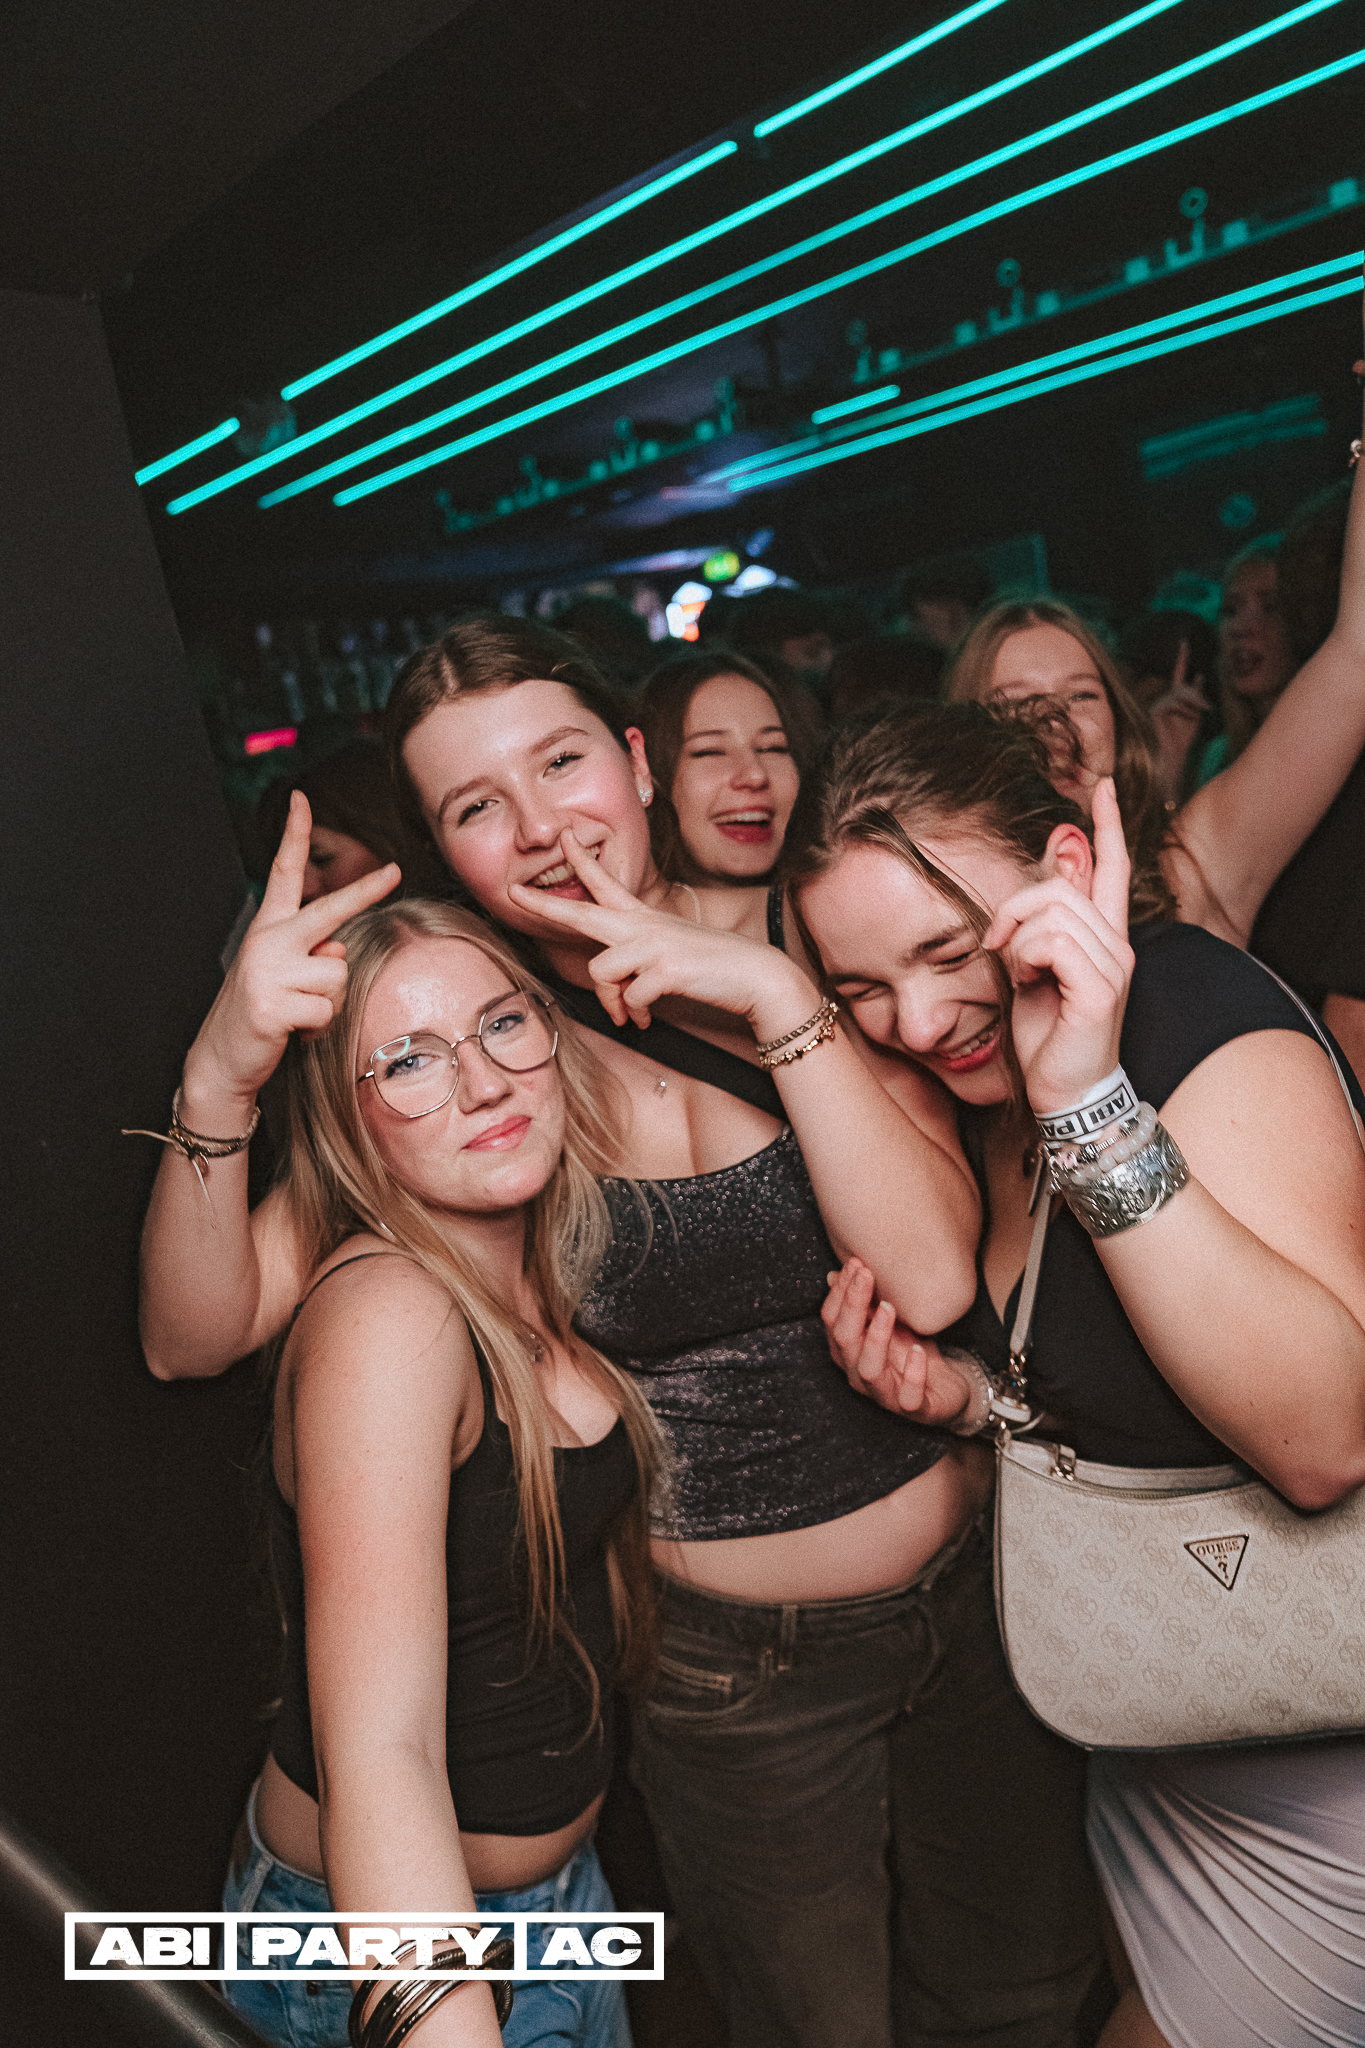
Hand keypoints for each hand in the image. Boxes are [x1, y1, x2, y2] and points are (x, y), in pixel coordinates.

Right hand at [181, 792, 399, 1115]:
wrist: (222, 1060)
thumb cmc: (262, 1016)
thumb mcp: (284, 977)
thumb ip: (312, 954)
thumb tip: (335, 948)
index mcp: (268, 929)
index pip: (282, 872)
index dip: (293, 834)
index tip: (301, 799)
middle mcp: (267, 941)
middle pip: (328, 910)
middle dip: (365, 891)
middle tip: (395, 870)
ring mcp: (266, 971)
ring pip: (336, 975)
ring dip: (328, 1003)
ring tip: (296, 1014)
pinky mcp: (271, 1005)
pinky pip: (326, 1010)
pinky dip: (317, 1029)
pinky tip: (291, 1032)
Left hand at [507, 829, 809, 1028]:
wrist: (757, 975)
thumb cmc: (714, 967)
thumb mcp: (671, 958)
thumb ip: (639, 970)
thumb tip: (621, 998)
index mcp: (644, 918)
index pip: (607, 883)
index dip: (582, 860)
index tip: (564, 839)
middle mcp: (644, 925)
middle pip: (583, 913)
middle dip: (546, 906)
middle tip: (514, 894)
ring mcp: (653, 944)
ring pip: (601, 971)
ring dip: (612, 1002)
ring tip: (630, 1016)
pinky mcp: (665, 968)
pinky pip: (631, 997)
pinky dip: (636, 1013)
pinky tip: (648, 1018)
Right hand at [821, 1258, 973, 1422]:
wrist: (946, 1389)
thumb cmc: (912, 1352)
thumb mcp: (891, 1322)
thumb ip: (867, 1302)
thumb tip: (838, 1272)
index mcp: (849, 1352)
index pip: (831, 1321)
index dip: (840, 1292)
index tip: (856, 1263)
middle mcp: (859, 1374)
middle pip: (844, 1341)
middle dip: (853, 1305)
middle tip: (867, 1274)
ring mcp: (884, 1394)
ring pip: (869, 1370)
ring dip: (876, 1337)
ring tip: (889, 1308)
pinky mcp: (914, 1409)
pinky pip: (908, 1397)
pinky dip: (913, 1373)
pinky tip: (917, 1350)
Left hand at [983, 776, 1133, 1115]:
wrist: (1062, 1092)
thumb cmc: (1047, 1037)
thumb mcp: (1034, 971)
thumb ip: (1038, 928)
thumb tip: (1039, 879)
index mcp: (1104, 938)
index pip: (1112, 869)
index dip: (1107, 826)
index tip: (1099, 788)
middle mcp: (1118, 945)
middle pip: (1060, 887)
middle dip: (1014, 910)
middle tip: (998, 946)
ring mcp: (1114, 965)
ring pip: (1051, 914)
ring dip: (1018, 942)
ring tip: (1020, 976)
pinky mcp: (1102, 987)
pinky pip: (1051, 943)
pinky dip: (1025, 959)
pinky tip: (1027, 984)